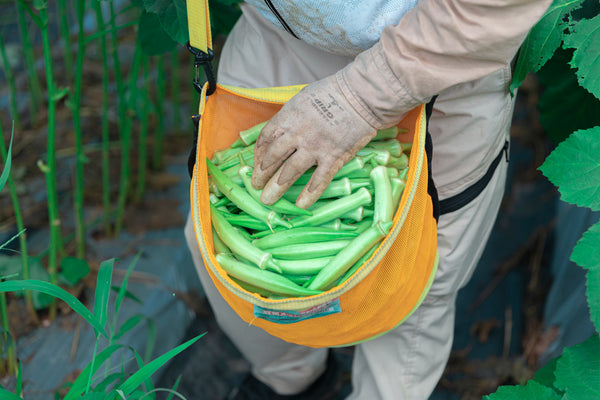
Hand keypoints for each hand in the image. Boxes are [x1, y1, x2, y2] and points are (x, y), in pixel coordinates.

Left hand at [251, 75, 376, 208]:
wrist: (361, 95)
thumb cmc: (334, 92)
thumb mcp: (303, 98)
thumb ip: (292, 116)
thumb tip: (282, 129)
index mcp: (288, 117)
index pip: (266, 138)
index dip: (259, 154)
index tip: (257, 163)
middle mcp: (297, 134)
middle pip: (273, 158)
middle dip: (262, 173)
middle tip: (256, 185)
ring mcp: (315, 147)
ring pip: (290, 172)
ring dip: (276, 188)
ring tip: (268, 199)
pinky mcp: (333, 157)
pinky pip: (319, 179)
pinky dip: (309, 194)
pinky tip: (301, 205)